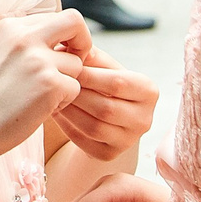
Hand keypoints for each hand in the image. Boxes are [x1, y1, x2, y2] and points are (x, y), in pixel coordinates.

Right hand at [0, 9, 88, 163]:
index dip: (66, 36)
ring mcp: (38, 59)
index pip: (56, 16)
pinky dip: (62, 103)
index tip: (62, 54)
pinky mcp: (50, 84)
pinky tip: (39, 110)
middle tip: (75, 65)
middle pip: (74, 22)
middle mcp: (24, 36)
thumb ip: (25, 44)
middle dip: (83, 42)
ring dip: (66, 83)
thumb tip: (63, 42)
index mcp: (10, 27)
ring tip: (41, 98)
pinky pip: (75, 89)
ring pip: (77, 64)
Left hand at [48, 43, 158, 160]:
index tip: (67, 66)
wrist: (106, 112)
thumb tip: (73, 47)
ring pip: (94, 127)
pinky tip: (55, 112)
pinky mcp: (110, 155)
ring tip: (52, 96)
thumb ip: (91, 56)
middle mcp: (145, 119)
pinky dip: (67, 126)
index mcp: (149, 91)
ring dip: (69, 111)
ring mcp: (129, 141)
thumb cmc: (102, 81)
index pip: (118, 83)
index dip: (89, 74)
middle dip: (77, 94)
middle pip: (106, 108)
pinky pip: (84, 142)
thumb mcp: (102, 66)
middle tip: (54, 83)